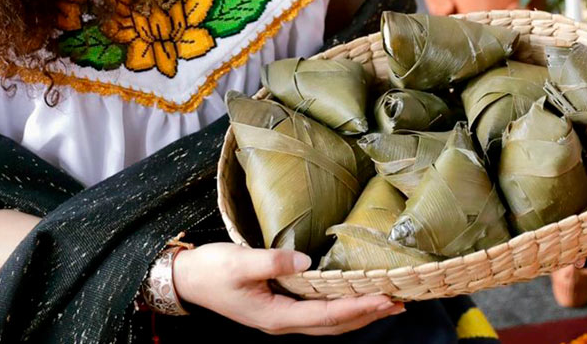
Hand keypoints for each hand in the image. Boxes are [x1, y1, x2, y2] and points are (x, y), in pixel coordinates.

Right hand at [173, 243, 404, 334]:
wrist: (187, 279)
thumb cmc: (211, 270)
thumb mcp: (239, 262)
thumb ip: (272, 262)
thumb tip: (306, 261)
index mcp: (275, 316)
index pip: (326, 316)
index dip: (358, 307)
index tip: (384, 298)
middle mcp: (283, 323)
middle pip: (334, 325)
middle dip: (368, 315)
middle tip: (399, 303)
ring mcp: (281, 317)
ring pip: (328, 323)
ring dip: (359, 314)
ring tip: (387, 304)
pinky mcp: (280, 307)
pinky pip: (318, 314)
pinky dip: (342, 308)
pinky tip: (353, 298)